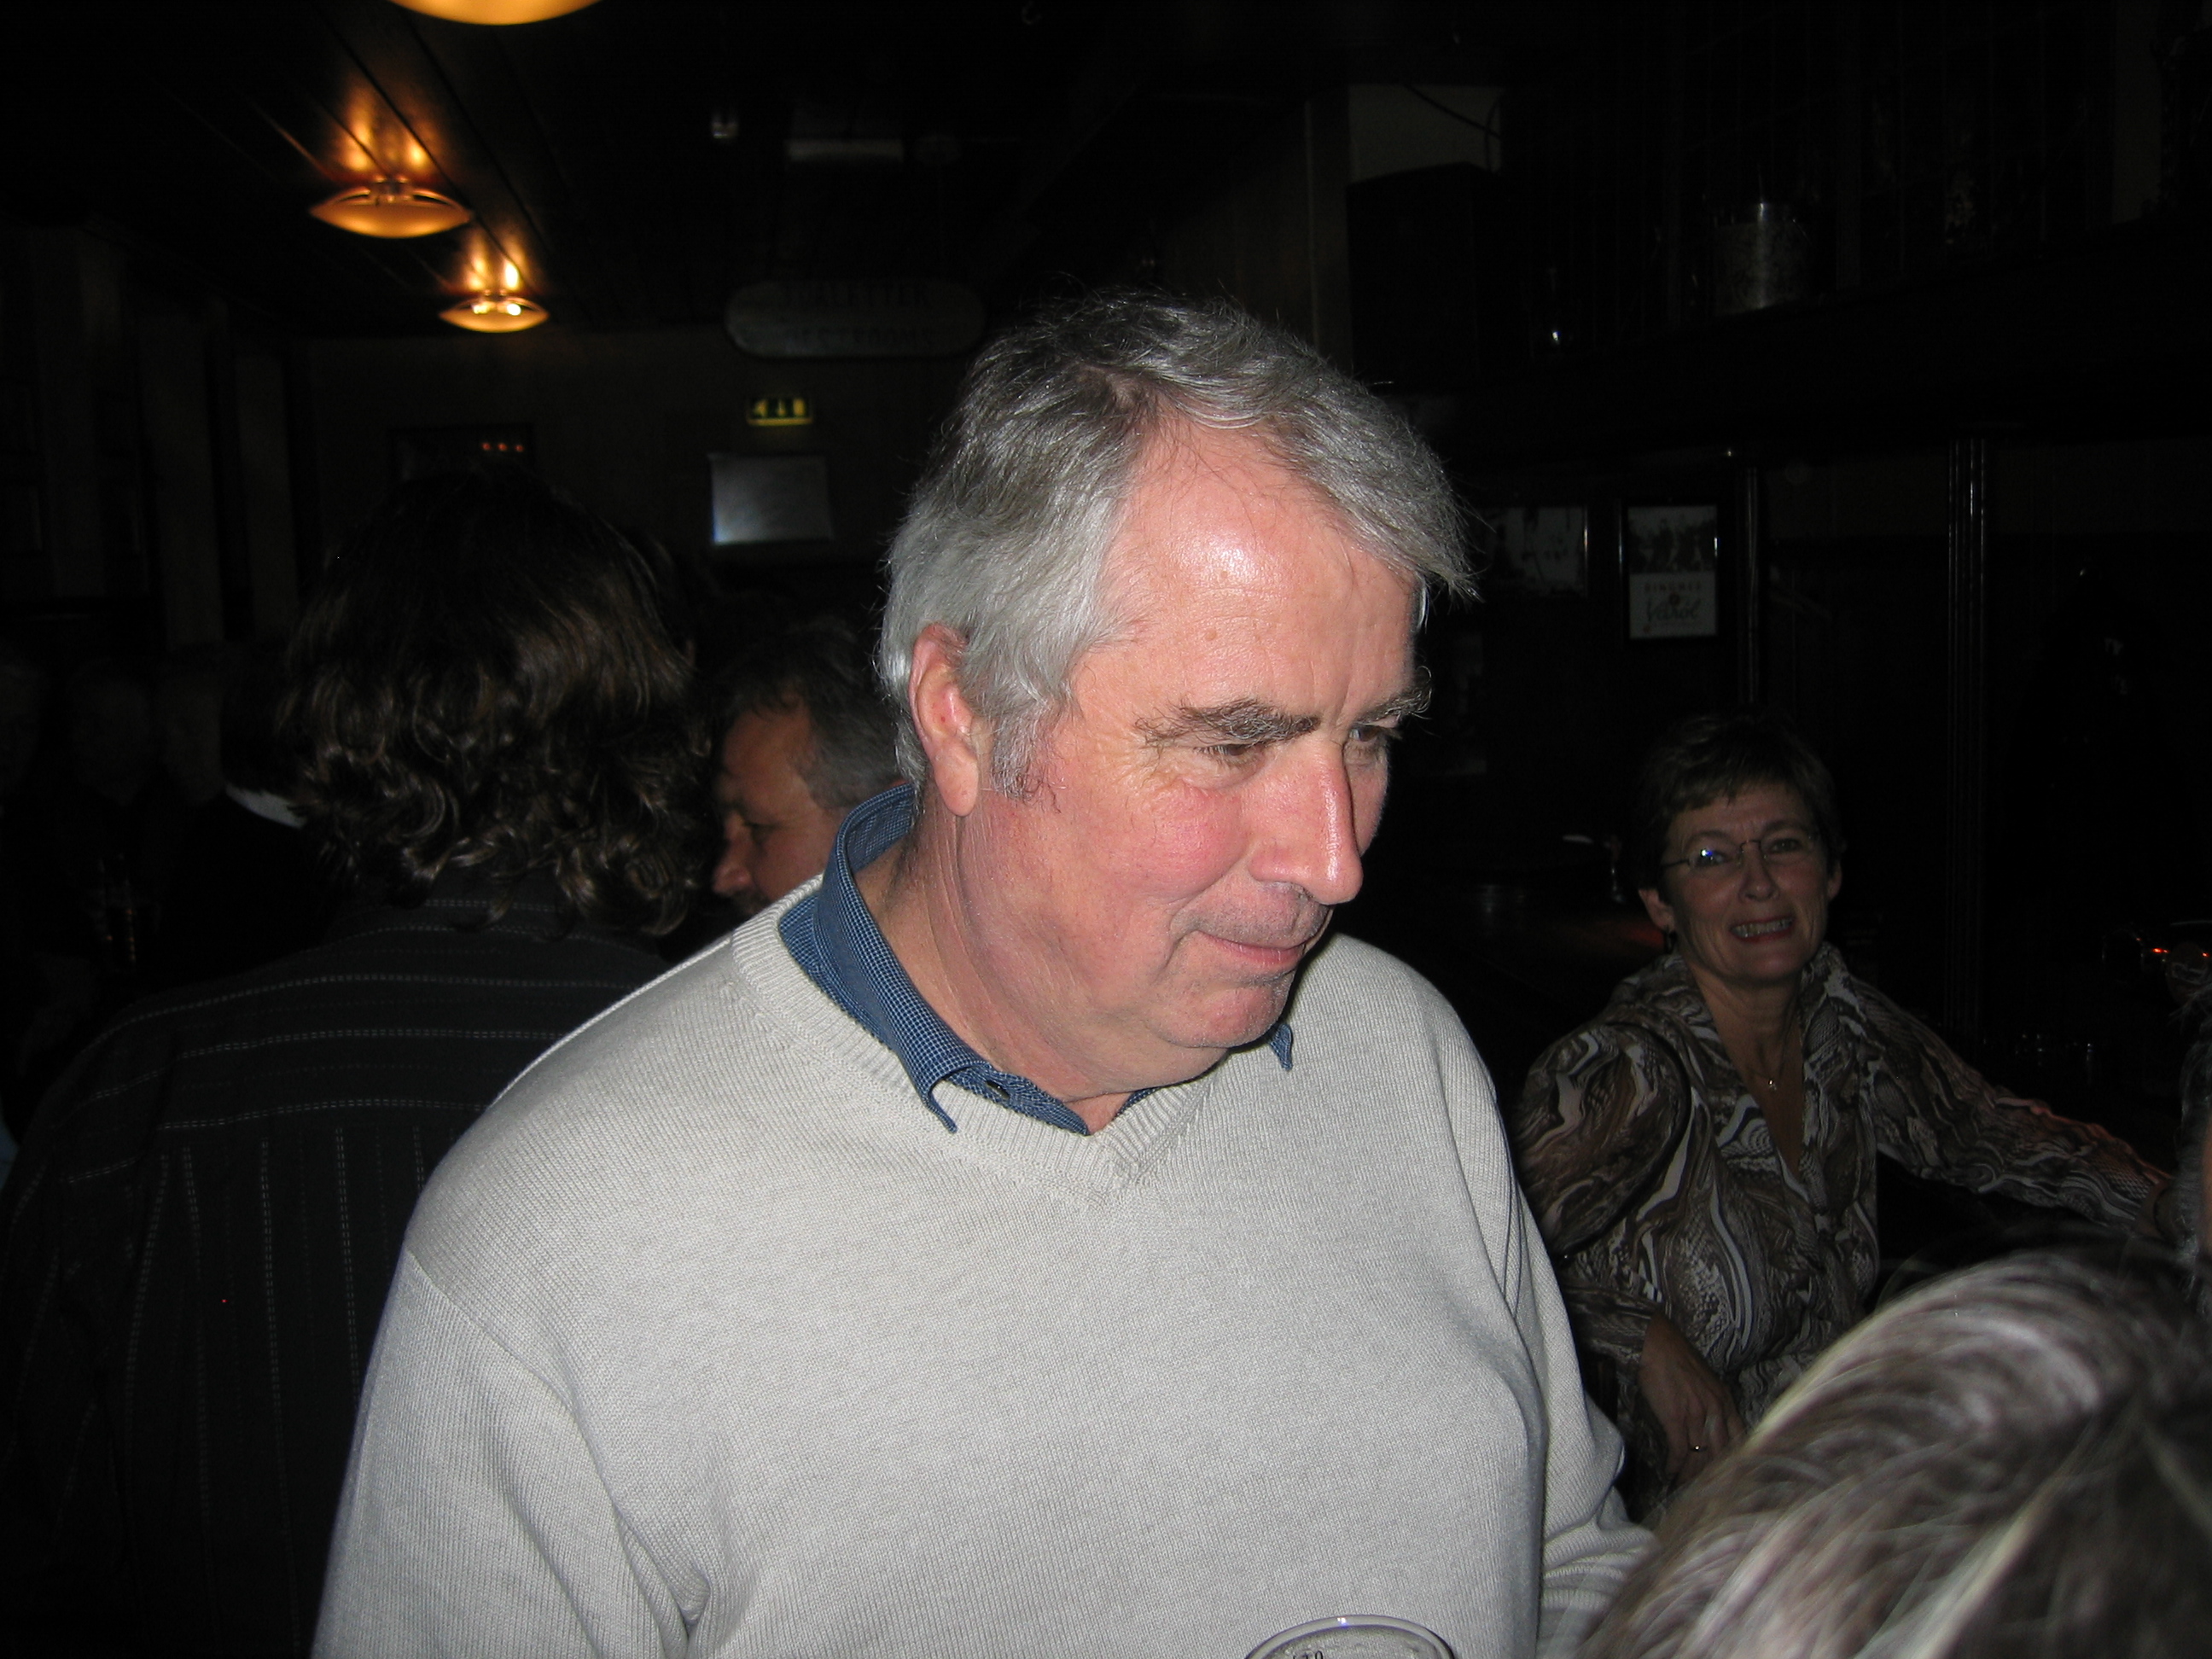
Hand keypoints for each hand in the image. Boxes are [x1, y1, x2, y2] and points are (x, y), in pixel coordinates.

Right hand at [1637, 1315, 1745, 1485]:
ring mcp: (1696, 1415)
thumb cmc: (1676, 1358)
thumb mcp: (1705, 1380)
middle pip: (1721, 1453)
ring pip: (1700, 1455)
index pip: (1739, 1439)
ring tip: (1685, 1488)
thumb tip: (1708, 1426)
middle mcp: (1715, 1410)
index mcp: (1725, 1401)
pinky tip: (1670, 1473)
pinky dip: (1675, 1465)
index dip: (1734, 1461)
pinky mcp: (1676, 1417)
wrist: (1655, 1343)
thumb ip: (1711, 1403)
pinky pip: (1679, 1449)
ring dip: (1692, 1475)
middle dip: (1713, 1475)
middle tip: (1706, 1491)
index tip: (1728, 1477)